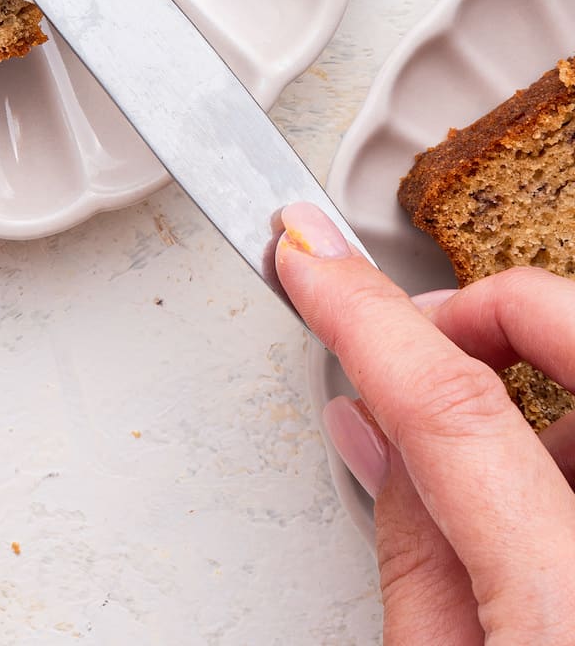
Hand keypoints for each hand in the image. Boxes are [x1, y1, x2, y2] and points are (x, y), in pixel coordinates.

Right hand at [277, 203, 574, 645]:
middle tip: (417, 334)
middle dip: (482, 308)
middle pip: (568, 327)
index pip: (452, 404)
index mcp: (567, 600)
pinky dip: (572, 422)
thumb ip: (410, 548)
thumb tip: (373, 422)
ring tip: (488, 450)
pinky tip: (545, 479)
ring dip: (540, 368)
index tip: (307, 255)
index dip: (364, 314)